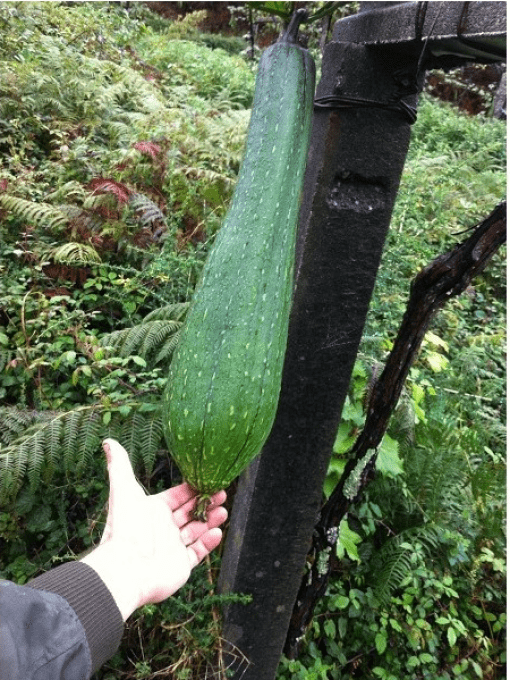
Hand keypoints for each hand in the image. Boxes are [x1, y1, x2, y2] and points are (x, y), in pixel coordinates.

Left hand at [81, 438, 226, 619]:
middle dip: (206, 502)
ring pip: (197, 531)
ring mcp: (172, 548)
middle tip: (222, 493)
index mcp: (151, 510)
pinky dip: (209, 542)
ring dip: (211, 520)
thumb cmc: (125, 526)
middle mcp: (162, 528)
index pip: (176, 496)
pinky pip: (198, 552)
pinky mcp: (180, 566)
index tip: (208, 479)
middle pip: (189, 512)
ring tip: (224, 511)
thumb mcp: (123, 488)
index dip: (192, 488)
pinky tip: (218, 531)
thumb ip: (120, 465)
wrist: (126, 568)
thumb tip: (108, 442)